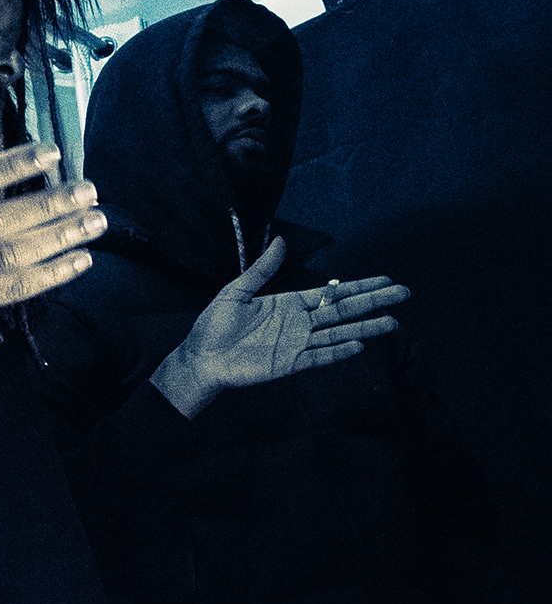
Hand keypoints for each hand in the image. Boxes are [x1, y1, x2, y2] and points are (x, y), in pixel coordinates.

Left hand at [151, 237, 406, 418]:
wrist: (200, 358)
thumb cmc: (213, 326)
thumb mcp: (236, 291)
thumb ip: (262, 269)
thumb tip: (279, 240)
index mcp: (289, 304)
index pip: (332, 292)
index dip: (358, 286)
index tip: (384, 278)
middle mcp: (299, 323)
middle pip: (343, 310)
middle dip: (373, 301)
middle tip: (403, 293)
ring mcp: (296, 344)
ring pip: (338, 333)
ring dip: (365, 327)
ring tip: (393, 322)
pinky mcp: (288, 364)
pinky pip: (319, 357)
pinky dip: (339, 351)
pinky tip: (360, 344)